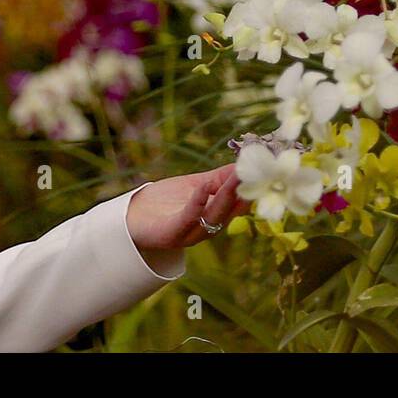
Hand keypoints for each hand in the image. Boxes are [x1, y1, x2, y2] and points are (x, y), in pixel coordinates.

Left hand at [124, 163, 250, 250]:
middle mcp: (207, 229)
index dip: (252, 189)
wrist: (133, 216)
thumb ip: (221, 178)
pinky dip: (199, 202)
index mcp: (216, 218)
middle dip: (243, 191)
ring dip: (226, 197)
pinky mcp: (172, 234)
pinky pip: (189, 218)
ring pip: (214, 217)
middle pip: (230, 211)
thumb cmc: (167, 201)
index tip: (265, 170)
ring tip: (236, 177)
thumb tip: (246, 164)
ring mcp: (190, 234)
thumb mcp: (199, 185)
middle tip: (256, 172)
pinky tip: (206, 186)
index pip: (240, 204)